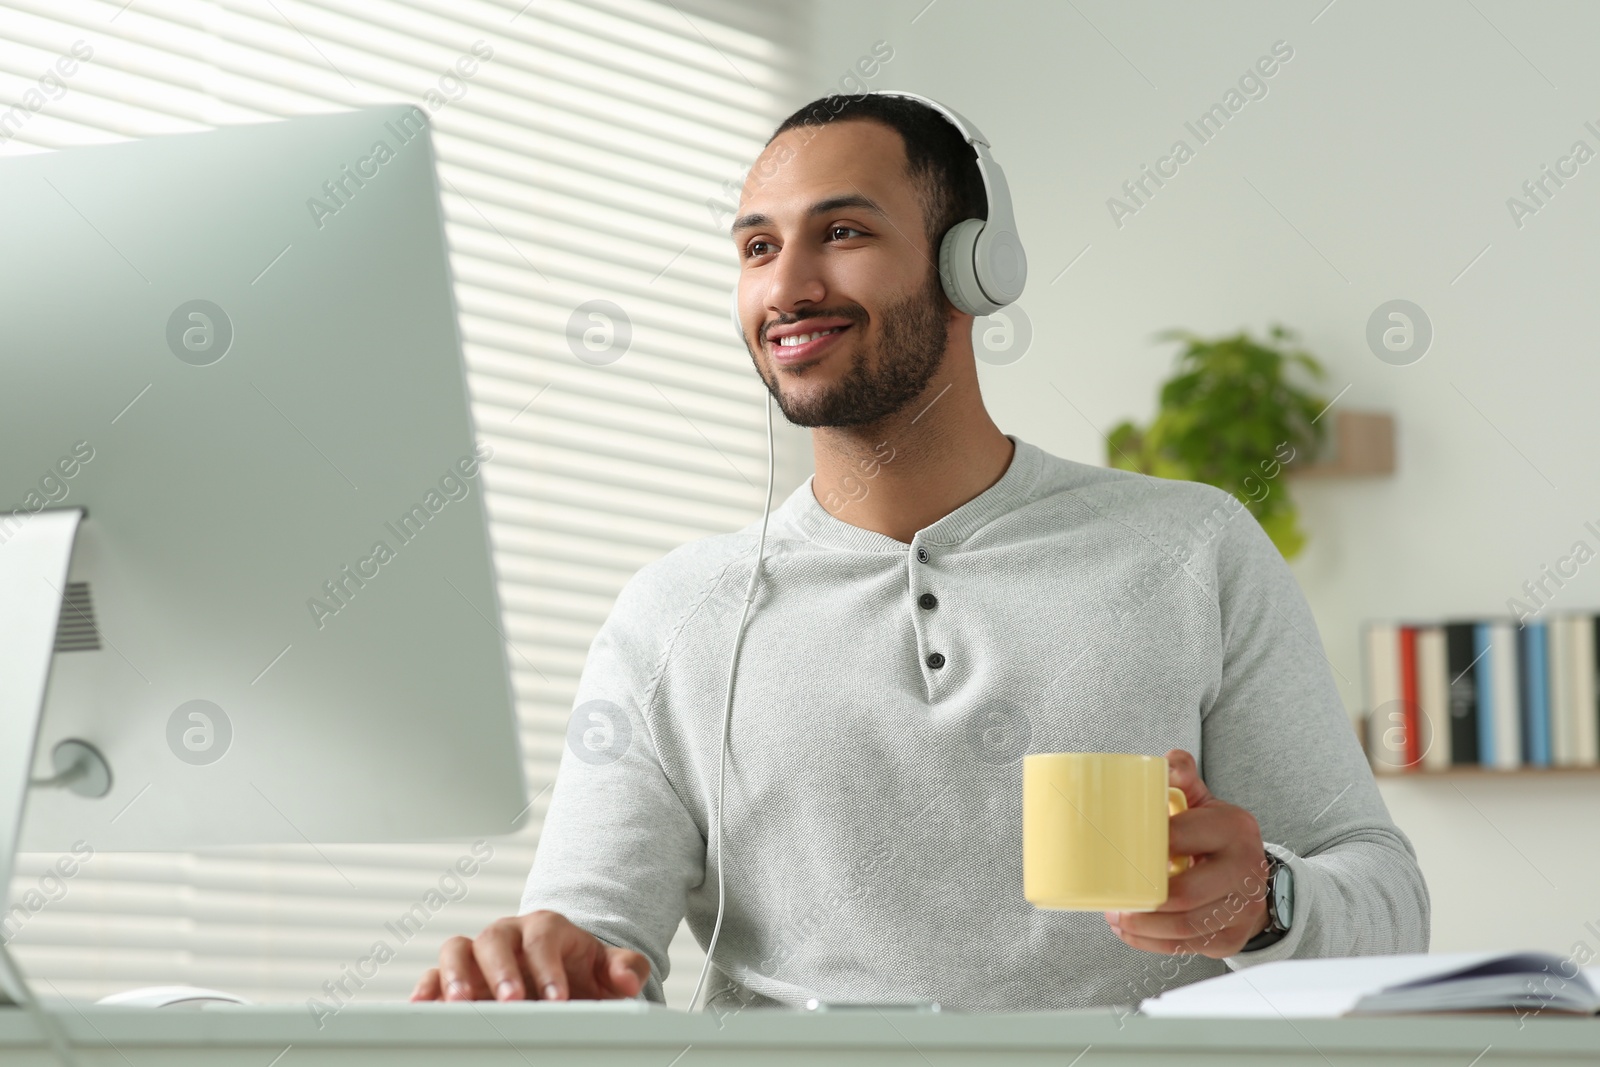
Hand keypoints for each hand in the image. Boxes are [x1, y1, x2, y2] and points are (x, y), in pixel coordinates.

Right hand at [410, 910, 648, 1001]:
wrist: (562, 977)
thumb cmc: (582, 972)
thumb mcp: (609, 969)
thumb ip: (626, 969)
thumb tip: (627, 980)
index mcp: (546, 928)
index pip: (543, 940)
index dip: (548, 969)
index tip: (557, 1000)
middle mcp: (508, 935)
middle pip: (495, 939)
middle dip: (502, 971)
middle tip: (511, 1001)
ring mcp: (479, 955)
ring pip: (457, 950)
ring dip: (456, 976)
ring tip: (461, 1004)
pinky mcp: (456, 976)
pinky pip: (433, 974)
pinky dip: (427, 987)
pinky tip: (424, 1007)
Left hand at [1104, 749, 1272, 957]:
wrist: (1251, 871)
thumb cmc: (1213, 834)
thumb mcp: (1202, 799)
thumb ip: (1181, 776)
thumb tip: (1164, 762)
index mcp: (1234, 828)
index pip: (1182, 838)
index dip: (1146, 846)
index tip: (1117, 849)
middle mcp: (1246, 868)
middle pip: (1185, 894)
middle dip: (1142, 900)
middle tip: (1111, 895)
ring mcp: (1243, 908)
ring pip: (1185, 927)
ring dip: (1142, 927)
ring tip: (1115, 916)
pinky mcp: (1232, 937)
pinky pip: (1188, 948)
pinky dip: (1152, 943)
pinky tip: (1131, 932)